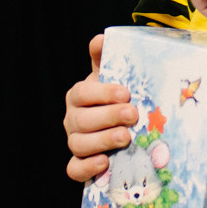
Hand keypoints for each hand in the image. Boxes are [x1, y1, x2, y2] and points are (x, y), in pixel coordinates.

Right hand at [63, 34, 139, 181]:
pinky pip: (74, 169)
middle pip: (82, 120)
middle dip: (108, 117)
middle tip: (133, 114)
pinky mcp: (80, 163)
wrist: (122, 124)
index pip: (82, 93)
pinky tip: (104, 163)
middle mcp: (73, 119)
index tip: (126, 93)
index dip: (102, 93)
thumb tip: (100, 38)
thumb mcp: (113, 75)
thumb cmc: (117, 97)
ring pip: (78, 144)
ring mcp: (75, 142)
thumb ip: (105, 57)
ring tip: (126, 138)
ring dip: (102, 141)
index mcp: (79, 95)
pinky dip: (86, 167)